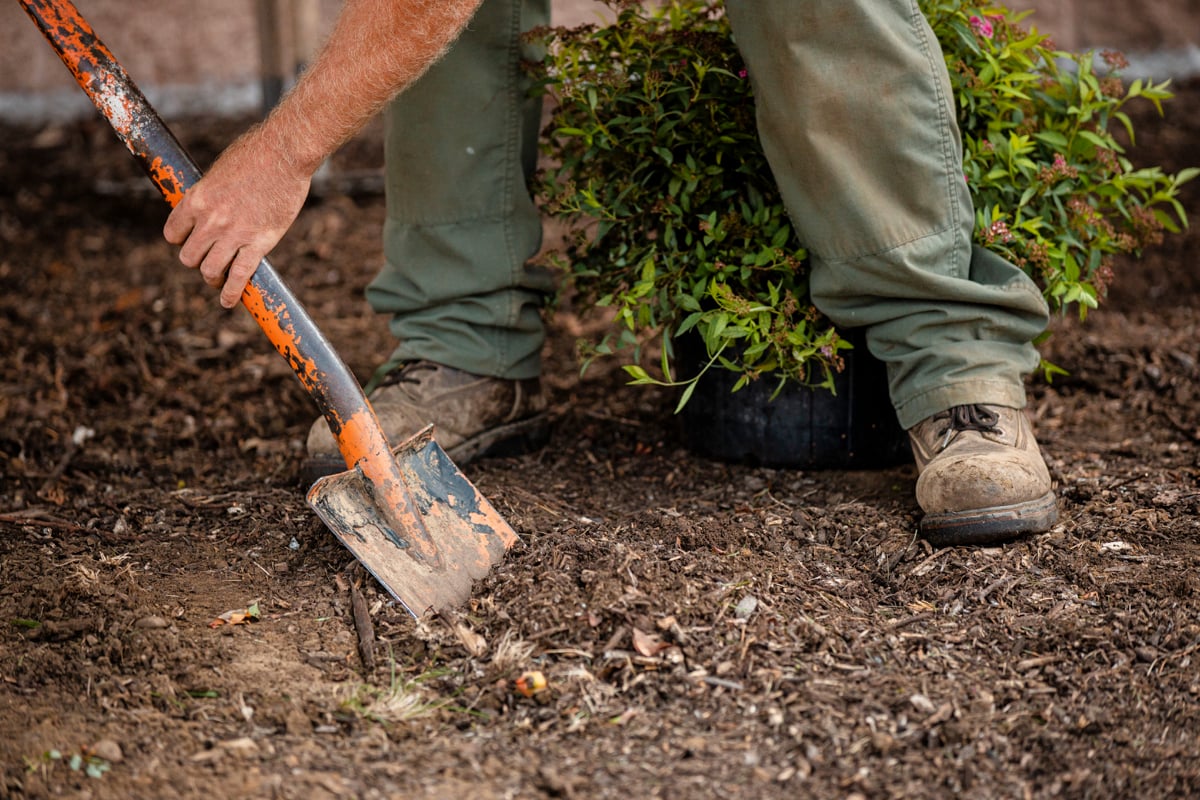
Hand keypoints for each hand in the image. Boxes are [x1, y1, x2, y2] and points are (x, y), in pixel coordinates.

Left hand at [163, 127, 311, 307]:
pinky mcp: (259, 243)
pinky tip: (228, 301)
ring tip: (219, 280)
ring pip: (209, 271)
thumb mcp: (220, 170)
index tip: (190, 241)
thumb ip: (212, 193)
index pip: (173, 234)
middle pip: (189, 257)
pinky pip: (239, 276)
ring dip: (212, 278)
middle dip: (197, 261)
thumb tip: (213, 203)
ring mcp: (234, 234)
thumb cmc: (256, 154)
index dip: (181, 240)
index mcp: (197, 200)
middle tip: (208, 260)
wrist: (284, 154)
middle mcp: (210, 220)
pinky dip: (231, 293)